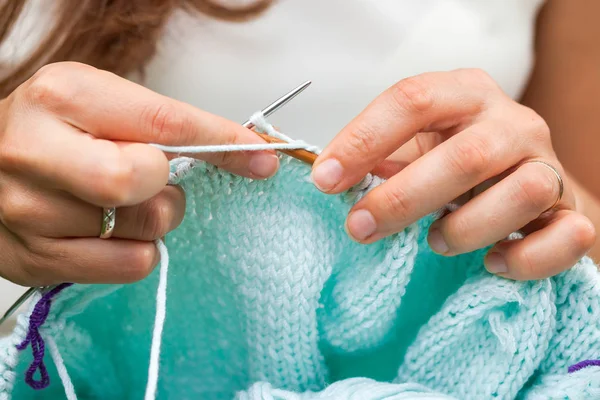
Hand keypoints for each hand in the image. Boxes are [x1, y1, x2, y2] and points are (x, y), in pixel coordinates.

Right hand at [0, 62, 277, 285]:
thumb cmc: (56, 131)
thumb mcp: (103, 104)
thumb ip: (165, 125)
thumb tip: (248, 152)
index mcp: (64, 96)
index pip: (164, 123)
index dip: (222, 141)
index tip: (261, 155)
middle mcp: (35, 151)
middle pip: (141, 182)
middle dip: (166, 185)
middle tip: (155, 180)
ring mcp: (29, 212)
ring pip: (143, 231)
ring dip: (153, 219)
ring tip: (123, 203)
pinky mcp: (35, 259)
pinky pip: (129, 267)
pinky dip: (137, 251)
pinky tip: (110, 232)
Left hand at [312, 69, 595, 279]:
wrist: (528, 186)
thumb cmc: (457, 166)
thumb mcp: (416, 148)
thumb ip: (381, 158)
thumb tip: (331, 178)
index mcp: (466, 94)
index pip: (413, 99)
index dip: (363, 139)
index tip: (326, 180)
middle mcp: (513, 123)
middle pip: (464, 155)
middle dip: (403, 198)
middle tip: (360, 227)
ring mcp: (549, 166)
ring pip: (520, 195)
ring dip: (465, 229)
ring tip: (435, 241)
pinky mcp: (575, 213)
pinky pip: (564, 238)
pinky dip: (523, 259)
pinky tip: (492, 263)